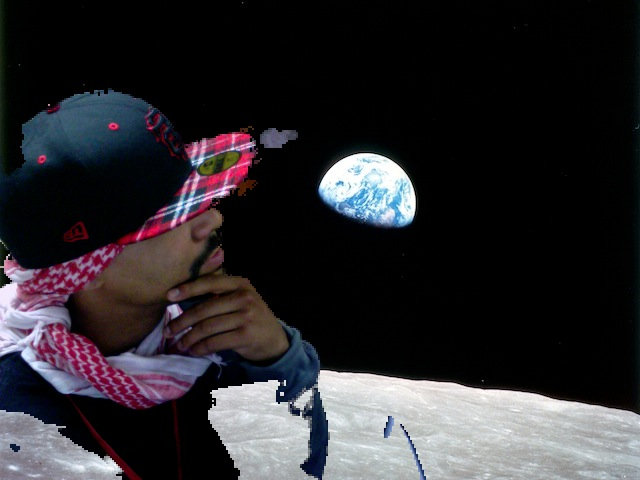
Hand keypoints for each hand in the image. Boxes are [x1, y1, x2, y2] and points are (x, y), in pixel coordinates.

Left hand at [164, 272, 289, 362]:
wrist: (274, 339)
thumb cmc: (250, 317)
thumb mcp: (240, 299)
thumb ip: (219, 295)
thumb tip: (181, 298)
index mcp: (240, 283)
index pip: (209, 283)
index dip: (187, 289)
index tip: (169, 297)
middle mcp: (244, 297)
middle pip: (204, 309)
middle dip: (182, 321)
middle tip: (168, 331)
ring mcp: (246, 316)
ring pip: (207, 327)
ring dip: (189, 338)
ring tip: (179, 345)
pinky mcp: (245, 335)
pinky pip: (215, 342)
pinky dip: (200, 348)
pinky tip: (193, 351)